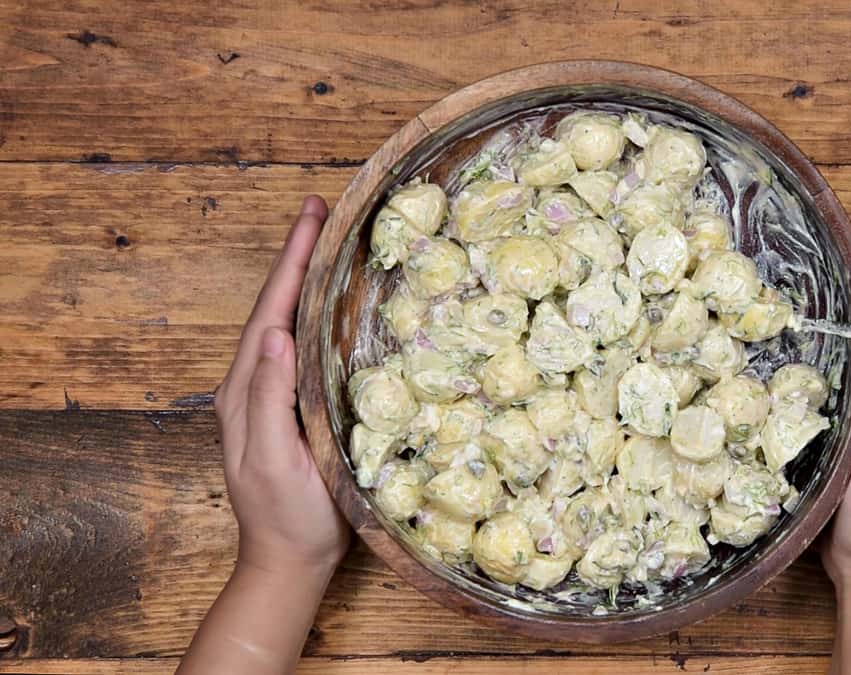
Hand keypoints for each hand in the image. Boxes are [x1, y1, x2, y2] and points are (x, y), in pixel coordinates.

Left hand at [214, 195, 350, 578]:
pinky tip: (333, 305)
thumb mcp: (275, 460)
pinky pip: (300, 347)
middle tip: (320, 211)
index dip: (290, 262)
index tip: (311, 216)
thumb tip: (275, 334)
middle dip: (296, 257)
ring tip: (328, 243)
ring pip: (286, 322)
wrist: (289, 560)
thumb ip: (269, 399)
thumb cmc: (288, 515)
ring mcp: (270, 396)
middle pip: (274, 306)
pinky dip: (314, 314)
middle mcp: (252, 384)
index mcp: (245, 391)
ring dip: (304, 280)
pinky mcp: (290, 408)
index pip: (269, 311)